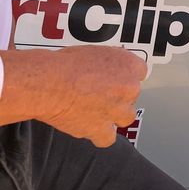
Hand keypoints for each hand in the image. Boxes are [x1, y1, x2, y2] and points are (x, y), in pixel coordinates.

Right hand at [2, 46, 146, 146]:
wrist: (49, 83)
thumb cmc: (66, 65)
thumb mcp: (96, 50)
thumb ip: (111, 60)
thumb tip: (111, 66)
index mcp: (130, 65)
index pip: (139, 72)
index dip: (124, 75)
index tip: (115, 78)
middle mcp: (129, 88)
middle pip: (132, 95)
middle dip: (118, 95)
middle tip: (100, 93)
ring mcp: (117, 110)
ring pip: (126, 117)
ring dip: (114, 115)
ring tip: (98, 111)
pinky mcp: (101, 129)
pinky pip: (107, 138)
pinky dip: (100, 135)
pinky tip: (92, 128)